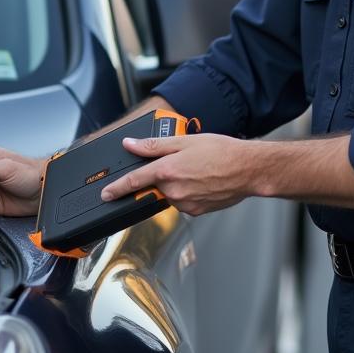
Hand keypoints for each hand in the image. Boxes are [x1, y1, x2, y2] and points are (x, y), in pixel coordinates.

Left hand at [99, 133, 254, 215]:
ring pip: (171, 193)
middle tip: (185, 161)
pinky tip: (204, 180)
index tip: (106, 194)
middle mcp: (173, 191)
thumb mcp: (185, 140)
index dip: (116, 188)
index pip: (133, 181)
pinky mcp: (196, 212)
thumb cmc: (221, 151)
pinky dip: (189, 191)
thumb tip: (131, 144)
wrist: (247, 170)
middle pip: (155, 185)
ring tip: (199, 168)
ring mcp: (185, 204)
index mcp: (167, 171)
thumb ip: (154, 145)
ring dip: (177, 182)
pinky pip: (184, 201)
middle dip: (163, 175)